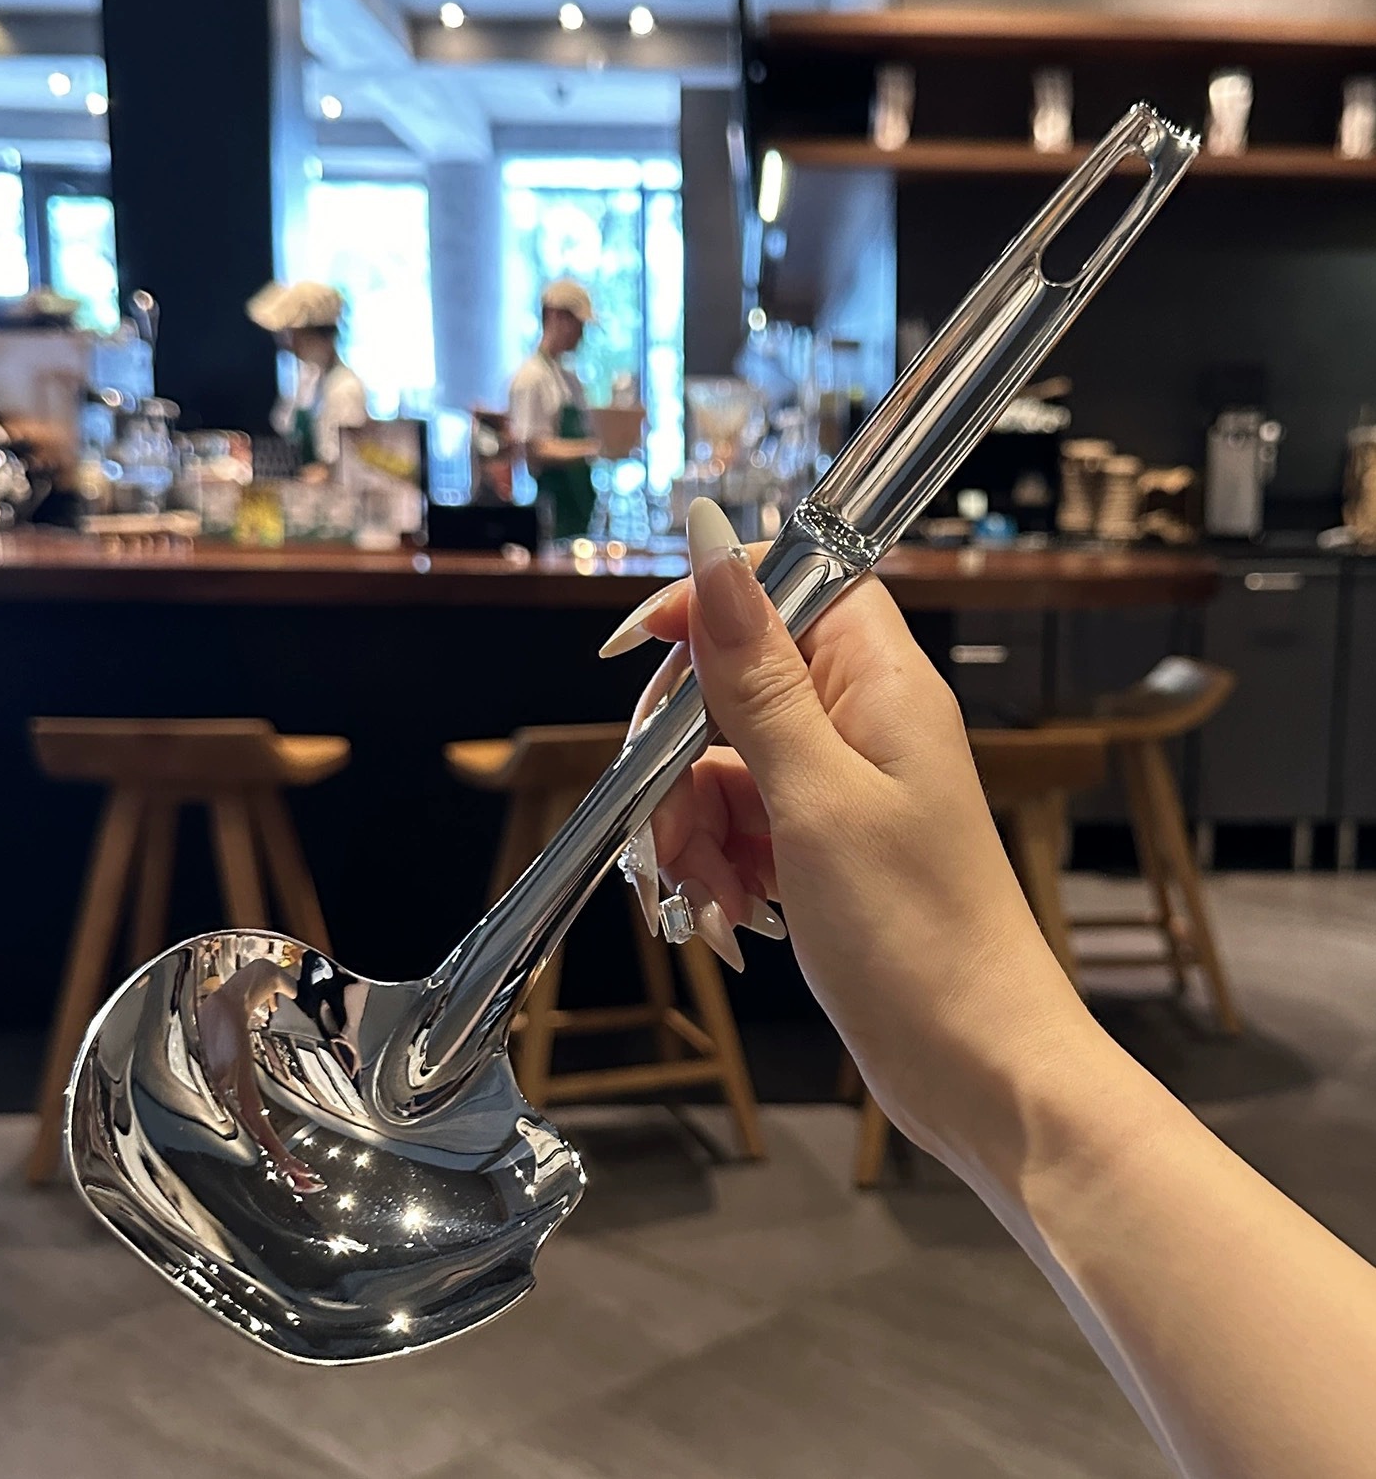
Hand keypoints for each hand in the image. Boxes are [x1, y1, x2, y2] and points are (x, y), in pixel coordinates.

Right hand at [600, 500, 1092, 1172]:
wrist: (973, 1064)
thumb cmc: (918, 934)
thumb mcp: (815, 796)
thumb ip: (755, 674)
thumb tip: (714, 548)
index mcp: (879, 681)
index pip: (791, 582)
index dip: (711, 603)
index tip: (639, 651)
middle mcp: (860, 721)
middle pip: (734, 683)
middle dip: (679, 756)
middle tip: (664, 828)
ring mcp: (839, 786)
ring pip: (722, 764)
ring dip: (692, 828)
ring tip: (709, 899)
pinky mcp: (822, 844)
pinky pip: (739, 824)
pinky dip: (717, 865)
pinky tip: (731, 916)